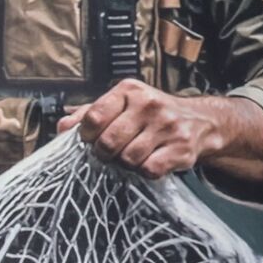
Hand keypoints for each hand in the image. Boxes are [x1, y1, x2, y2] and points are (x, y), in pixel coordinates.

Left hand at [58, 79, 220, 179]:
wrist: (201, 121)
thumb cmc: (151, 116)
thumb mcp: (121, 106)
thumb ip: (88, 115)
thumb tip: (62, 128)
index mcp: (129, 91)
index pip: (93, 117)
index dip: (87, 135)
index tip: (92, 139)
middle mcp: (149, 104)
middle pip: (108, 143)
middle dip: (105, 153)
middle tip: (112, 152)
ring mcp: (167, 125)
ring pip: (127, 158)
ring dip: (126, 164)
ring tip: (134, 155)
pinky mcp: (181, 147)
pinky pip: (149, 169)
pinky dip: (145, 172)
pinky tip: (151, 161)